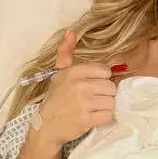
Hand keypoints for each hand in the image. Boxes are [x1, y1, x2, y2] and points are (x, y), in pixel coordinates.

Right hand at [35, 28, 118, 147]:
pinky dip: (104, 118)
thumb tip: (71, 31)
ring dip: (105, 107)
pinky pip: (109, 115)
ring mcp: (83, 103)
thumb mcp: (59, 73)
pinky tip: (94, 117)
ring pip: (111, 101)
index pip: (105, 71)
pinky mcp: (87, 119)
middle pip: (111, 87)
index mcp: (73, 72)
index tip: (93, 86)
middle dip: (105, 94)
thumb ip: (66, 53)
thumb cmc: (56, 99)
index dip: (102, 79)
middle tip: (94, 99)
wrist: (46, 127)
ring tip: (94, 109)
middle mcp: (79, 86)